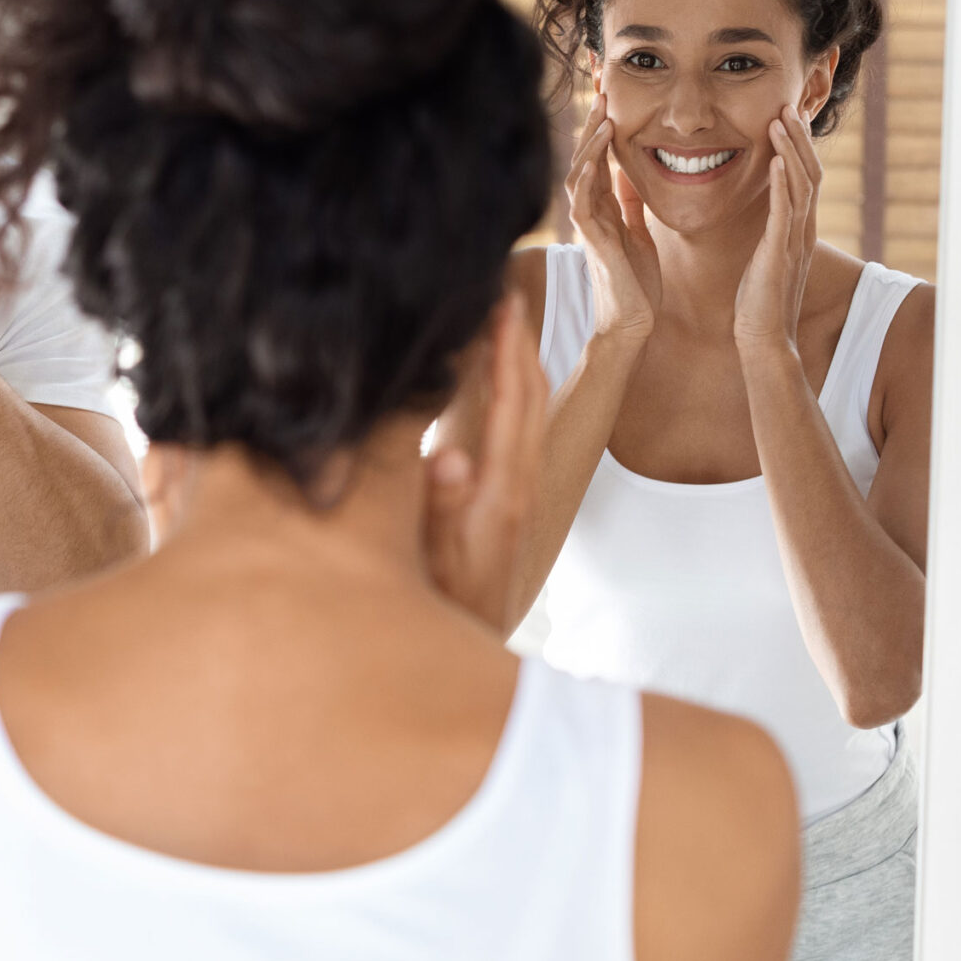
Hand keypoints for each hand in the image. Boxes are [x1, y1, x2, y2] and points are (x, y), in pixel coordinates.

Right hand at [426, 291, 549, 636]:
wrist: (472, 673)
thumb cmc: (441, 618)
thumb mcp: (431, 567)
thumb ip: (438, 512)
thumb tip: (448, 455)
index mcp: (500, 494)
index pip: (510, 406)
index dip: (506, 351)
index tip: (500, 299)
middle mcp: (516, 490)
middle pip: (530, 399)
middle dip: (519, 341)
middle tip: (505, 286)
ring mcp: (515, 499)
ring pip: (529, 415)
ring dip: (518, 363)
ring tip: (502, 319)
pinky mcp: (507, 509)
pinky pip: (516, 434)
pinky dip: (509, 396)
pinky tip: (494, 384)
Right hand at [564, 95, 660, 343]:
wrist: (632, 322)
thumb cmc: (636, 284)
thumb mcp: (638, 233)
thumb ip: (630, 205)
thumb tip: (631, 176)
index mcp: (602, 208)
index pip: (600, 157)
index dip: (604, 126)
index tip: (612, 94)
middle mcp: (589, 210)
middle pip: (585, 155)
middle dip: (594, 120)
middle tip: (602, 84)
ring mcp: (586, 221)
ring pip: (580, 168)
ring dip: (591, 136)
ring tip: (603, 106)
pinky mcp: (590, 233)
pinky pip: (583, 192)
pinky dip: (590, 165)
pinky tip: (600, 143)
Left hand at [735, 104, 820, 354]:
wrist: (764, 340)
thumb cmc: (758, 303)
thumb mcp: (765, 260)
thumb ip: (769, 236)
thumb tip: (764, 220)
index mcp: (798, 230)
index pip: (804, 178)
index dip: (798, 147)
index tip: (786, 117)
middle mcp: (802, 230)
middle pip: (809, 172)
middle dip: (799, 138)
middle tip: (788, 105)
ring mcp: (794, 240)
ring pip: (800, 184)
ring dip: (791, 149)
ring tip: (781, 118)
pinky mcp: (779, 253)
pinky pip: (784, 211)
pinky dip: (781, 182)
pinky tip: (774, 159)